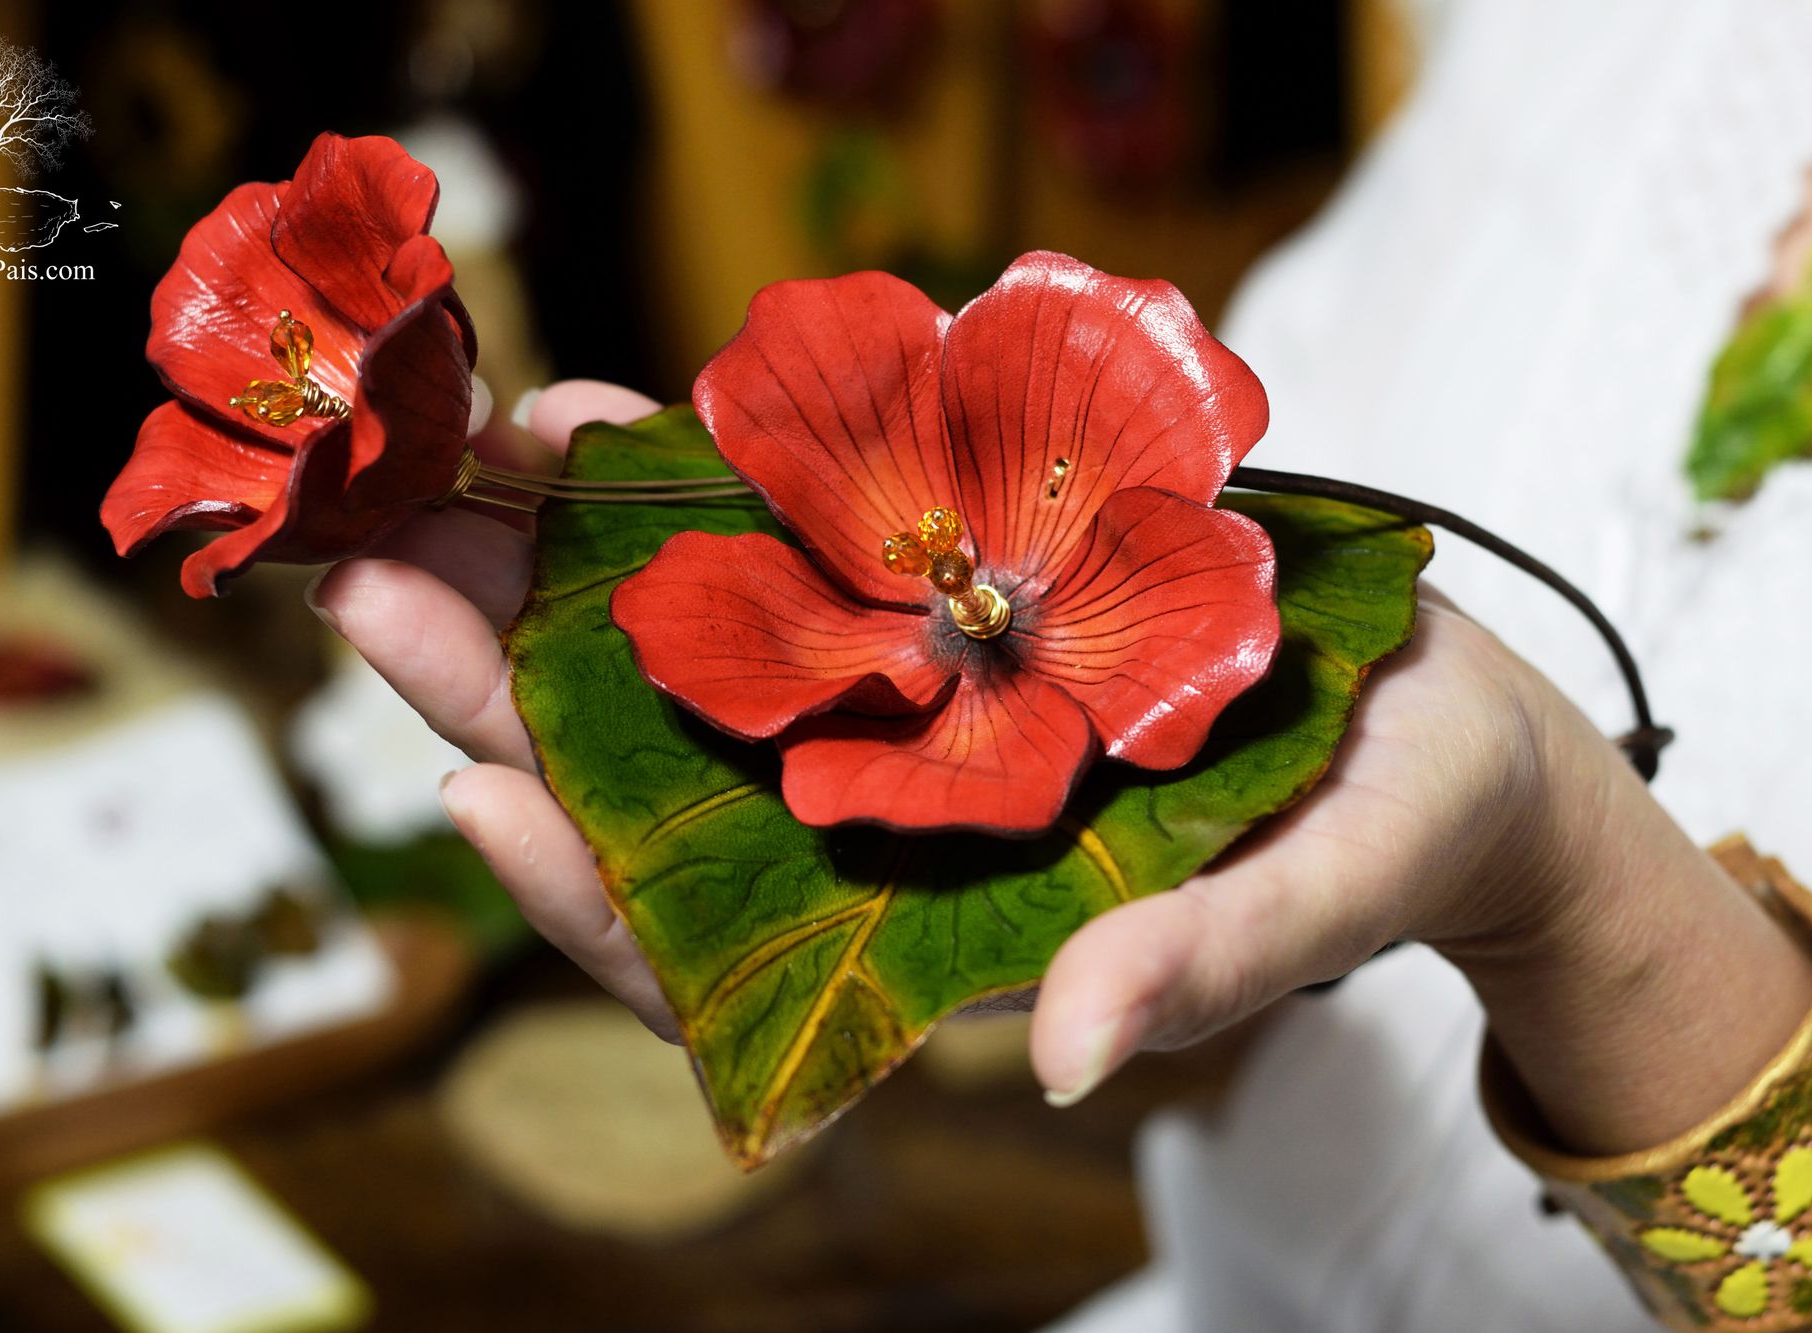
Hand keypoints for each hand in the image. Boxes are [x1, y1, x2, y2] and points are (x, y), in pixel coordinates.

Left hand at [316, 378, 1811, 1153]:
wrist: (1438, 717)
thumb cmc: (1390, 830)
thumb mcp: (1316, 897)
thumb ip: (1194, 971)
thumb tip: (1056, 1068)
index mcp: (943, 922)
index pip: (728, 949)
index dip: (590, 891)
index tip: (478, 798)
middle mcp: (895, 811)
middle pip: (662, 779)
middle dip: (510, 688)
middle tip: (373, 588)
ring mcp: (909, 697)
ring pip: (700, 649)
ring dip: (566, 566)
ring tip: (457, 468)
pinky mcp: (947, 598)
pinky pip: (791, 548)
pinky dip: (704, 487)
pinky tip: (618, 421)